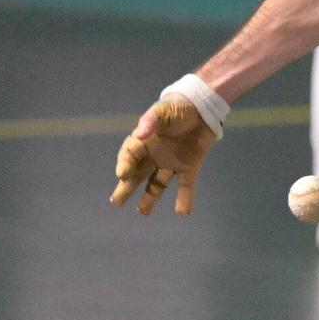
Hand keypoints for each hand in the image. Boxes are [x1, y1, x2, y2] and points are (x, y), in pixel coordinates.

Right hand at [110, 95, 217, 216]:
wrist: (201, 108)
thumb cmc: (177, 107)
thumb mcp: (162, 111)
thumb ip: (150, 122)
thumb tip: (137, 134)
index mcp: (144, 142)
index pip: (130, 156)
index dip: (125, 165)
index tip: (122, 175)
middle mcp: (155, 156)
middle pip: (138, 175)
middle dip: (127, 188)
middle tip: (116, 202)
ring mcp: (171, 163)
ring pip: (158, 184)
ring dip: (150, 198)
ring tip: (142, 211)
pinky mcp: (189, 166)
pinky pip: (186, 185)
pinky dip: (184, 198)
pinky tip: (182, 212)